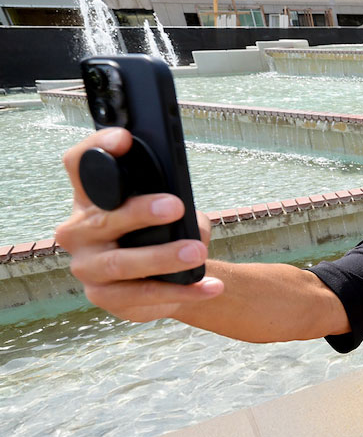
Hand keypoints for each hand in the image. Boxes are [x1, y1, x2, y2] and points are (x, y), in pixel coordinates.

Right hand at [55, 128, 223, 322]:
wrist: (165, 278)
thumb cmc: (161, 233)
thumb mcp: (168, 212)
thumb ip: (173, 204)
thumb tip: (189, 219)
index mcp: (90, 200)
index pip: (80, 166)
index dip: (97, 148)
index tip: (125, 138)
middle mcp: (79, 233)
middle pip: (103, 219)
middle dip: (141, 212)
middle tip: (176, 206)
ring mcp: (89, 268)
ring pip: (121, 263)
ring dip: (162, 257)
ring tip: (197, 252)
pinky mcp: (107, 298)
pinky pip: (145, 295)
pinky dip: (183, 291)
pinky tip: (210, 286)